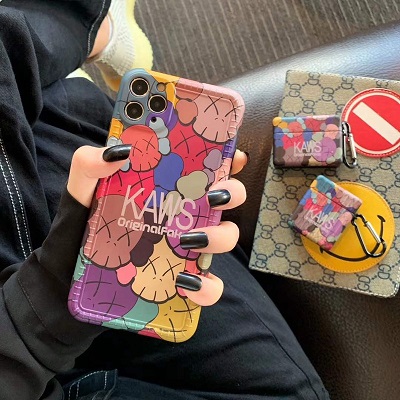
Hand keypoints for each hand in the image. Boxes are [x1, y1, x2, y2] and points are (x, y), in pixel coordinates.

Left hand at [67, 145, 246, 306]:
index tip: (233, 155)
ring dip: (219, 236)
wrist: (67, 281)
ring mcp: (186, 249)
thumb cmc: (78, 233)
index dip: (226, 158)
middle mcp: (183, 216)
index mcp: (166, 190)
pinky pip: (210, 286)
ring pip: (226, 237)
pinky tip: (184, 282)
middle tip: (212, 195)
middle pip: (226, 199)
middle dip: (231, 193)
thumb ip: (89, 166)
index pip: (204, 169)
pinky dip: (207, 286)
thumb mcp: (79, 196)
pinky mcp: (182, 281)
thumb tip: (119, 151)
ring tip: (188, 240)